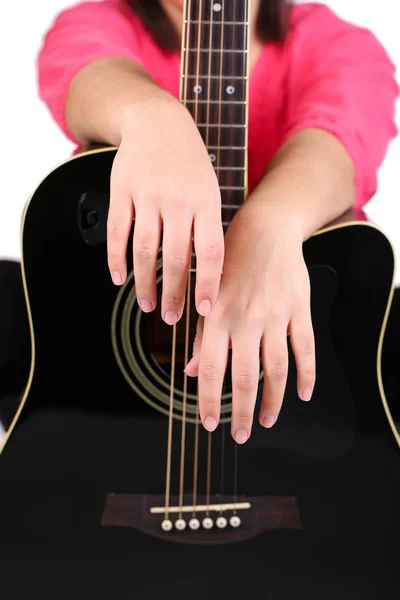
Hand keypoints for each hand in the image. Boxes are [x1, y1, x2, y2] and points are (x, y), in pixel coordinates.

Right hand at [107, 97, 223, 323]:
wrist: (159, 121)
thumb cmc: (190, 164)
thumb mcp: (210, 191)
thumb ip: (208, 229)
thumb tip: (211, 276)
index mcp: (206, 203)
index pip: (210, 253)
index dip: (208, 285)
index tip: (204, 310)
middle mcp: (178, 200)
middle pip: (176, 258)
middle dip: (174, 294)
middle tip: (172, 319)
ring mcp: (148, 195)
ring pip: (144, 250)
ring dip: (145, 283)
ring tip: (148, 304)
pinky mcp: (122, 191)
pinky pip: (117, 231)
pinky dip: (116, 258)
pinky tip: (119, 278)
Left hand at [185, 197, 315, 442]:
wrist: (266, 229)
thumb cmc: (230, 262)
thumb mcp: (208, 295)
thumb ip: (202, 335)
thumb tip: (192, 372)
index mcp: (218, 317)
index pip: (212, 370)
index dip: (210, 401)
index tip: (210, 425)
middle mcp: (246, 320)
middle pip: (245, 378)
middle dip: (241, 412)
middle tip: (240, 435)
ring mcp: (276, 316)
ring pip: (276, 369)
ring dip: (272, 400)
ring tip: (267, 421)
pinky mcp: (299, 310)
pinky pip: (305, 349)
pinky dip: (306, 374)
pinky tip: (303, 394)